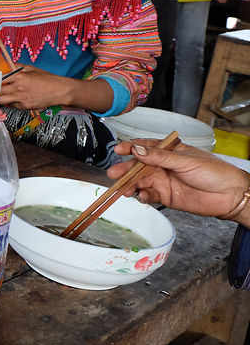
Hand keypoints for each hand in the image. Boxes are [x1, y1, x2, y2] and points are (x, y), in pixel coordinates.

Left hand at [0, 65, 68, 109]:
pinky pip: (11, 105)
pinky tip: (13, 98)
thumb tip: (7, 64)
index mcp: (20, 76)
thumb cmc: (47, 79)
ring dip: (0, 97)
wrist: (60, 91)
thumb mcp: (31, 68)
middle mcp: (19, 88)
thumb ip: (17, 66)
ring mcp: (21, 98)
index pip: (0, 79)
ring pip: (2, 100)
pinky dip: (10, 102)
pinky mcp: (24, 106)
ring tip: (2, 94)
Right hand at [107, 139, 249, 225]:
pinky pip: (149, 196)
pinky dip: (143, 196)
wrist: (231, 196)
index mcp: (169, 151)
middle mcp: (163, 166)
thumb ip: (159, 157)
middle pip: (138, 167)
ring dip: (131, 185)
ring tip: (124, 190)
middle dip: (125, 170)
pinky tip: (142, 196)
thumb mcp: (185, 160)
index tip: (118, 150)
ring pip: (140, 182)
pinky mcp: (166, 197)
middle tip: (114, 174)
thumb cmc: (215, 172)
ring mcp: (163, 181)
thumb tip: (137, 150)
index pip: (145, 147)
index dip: (131, 147)